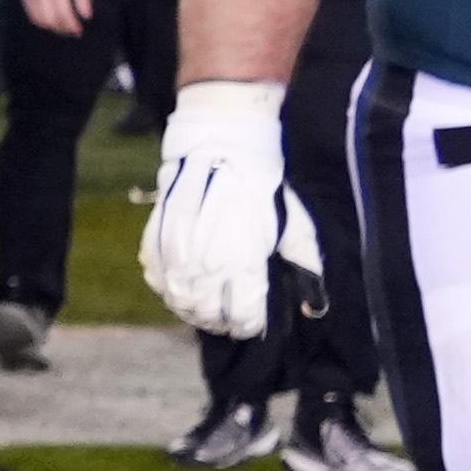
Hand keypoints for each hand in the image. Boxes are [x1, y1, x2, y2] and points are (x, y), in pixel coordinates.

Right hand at [17, 0, 95, 35]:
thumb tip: (87, 16)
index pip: (64, 12)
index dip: (72, 25)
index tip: (79, 30)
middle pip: (51, 19)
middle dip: (63, 29)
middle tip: (73, 31)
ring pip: (41, 20)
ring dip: (53, 28)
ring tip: (64, 28)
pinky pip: (33, 17)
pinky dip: (43, 23)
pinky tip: (53, 23)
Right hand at [138, 78, 301, 338]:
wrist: (222, 145)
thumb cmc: (264, 187)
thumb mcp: (295, 226)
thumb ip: (305, 268)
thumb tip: (314, 309)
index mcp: (244, 264)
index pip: (241, 316)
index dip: (246, 324)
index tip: (249, 321)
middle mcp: (207, 265)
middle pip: (206, 314)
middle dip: (218, 320)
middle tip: (225, 314)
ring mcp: (178, 254)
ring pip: (179, 300)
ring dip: (191, 307)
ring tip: (202, 302)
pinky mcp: (156, 239)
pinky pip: (156, 278)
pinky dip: (167, 286)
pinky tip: (181, 282)